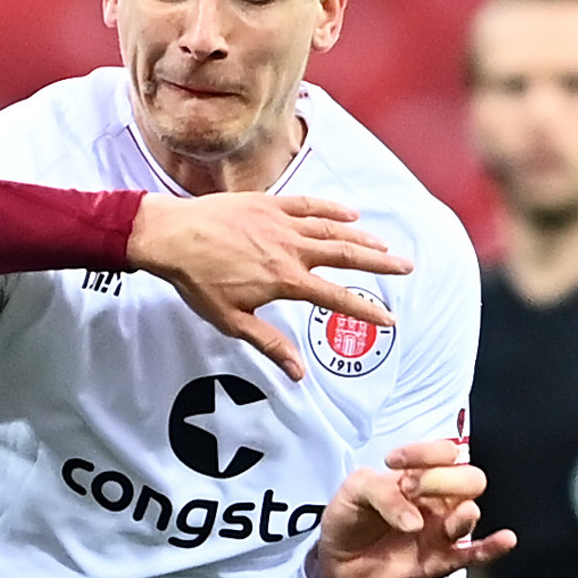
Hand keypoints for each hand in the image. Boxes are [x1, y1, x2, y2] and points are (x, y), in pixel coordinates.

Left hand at [129, 190, 413, 384]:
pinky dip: (332, 209)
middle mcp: (290, 249)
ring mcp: (281, 223)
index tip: (389, 320)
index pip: (336, 298)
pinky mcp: (269, 203)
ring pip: (332, 229)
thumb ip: (270, 344)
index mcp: (285, 281)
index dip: (366, 310)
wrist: (170, 236)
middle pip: (346, 255)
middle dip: (380, 263)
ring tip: (385, 245)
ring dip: (362, 237)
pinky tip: (351, 213)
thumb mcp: (232, 321)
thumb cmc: (197, 282)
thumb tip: (299, 373)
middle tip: (407, 266)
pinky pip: (309, 205)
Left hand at [312, 437, 512, 577]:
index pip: (446, 453)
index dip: (425, 453)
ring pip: (472, 513)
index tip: (393, 462)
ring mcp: (442, 530)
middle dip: (444, 480)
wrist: (336, 563)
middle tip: (410, 490)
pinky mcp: (441, 561)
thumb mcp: (355, 490)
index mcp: (422, 475)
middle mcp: (439, 499)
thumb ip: (382, 492)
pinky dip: (491, 548)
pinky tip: (504, 540)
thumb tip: (417, 523)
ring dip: (459, 512)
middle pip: (470, 480)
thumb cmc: (350, 518)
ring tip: (434, 519)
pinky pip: (474, 555)